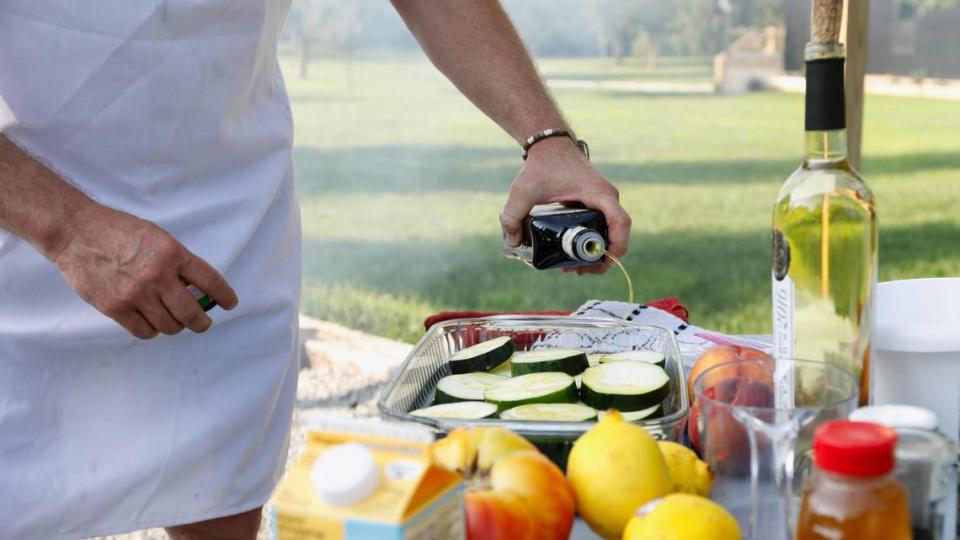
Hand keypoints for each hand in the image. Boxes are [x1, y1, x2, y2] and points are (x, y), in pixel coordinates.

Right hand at [50, 203, 237, 338]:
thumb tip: (197, 290)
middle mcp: (157, 276)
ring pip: (169, 326)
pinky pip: (144, 332)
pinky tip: (150, 320)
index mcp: (172, 254)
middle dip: (202, 322)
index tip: (230, 303)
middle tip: (202, 323)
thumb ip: (178, 262)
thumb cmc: (119, 232)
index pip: (210, 281)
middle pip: (192, 313)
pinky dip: (151, 330)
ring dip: (175, 325)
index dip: (224, 296)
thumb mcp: (158, 238)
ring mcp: (136, 294)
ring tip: (171, 318)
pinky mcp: (115, 307)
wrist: (77, 232)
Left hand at [500, 136, 630, 273]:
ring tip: (574, 267)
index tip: (601, 262)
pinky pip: (603, 227)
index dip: (617, 246)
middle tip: (579, 271)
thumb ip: (512, 215)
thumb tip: (512, 241)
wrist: (551, 144)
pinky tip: (574, 252)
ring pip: (610, 233)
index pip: (620, 223)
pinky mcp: (597, 204)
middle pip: (617, 234)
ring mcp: (604, 202)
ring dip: (597, 252)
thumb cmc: (542, 164)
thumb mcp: (523, 190)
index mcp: (599, 195)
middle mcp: (608, 199)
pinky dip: (592, 241)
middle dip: (602, 258)